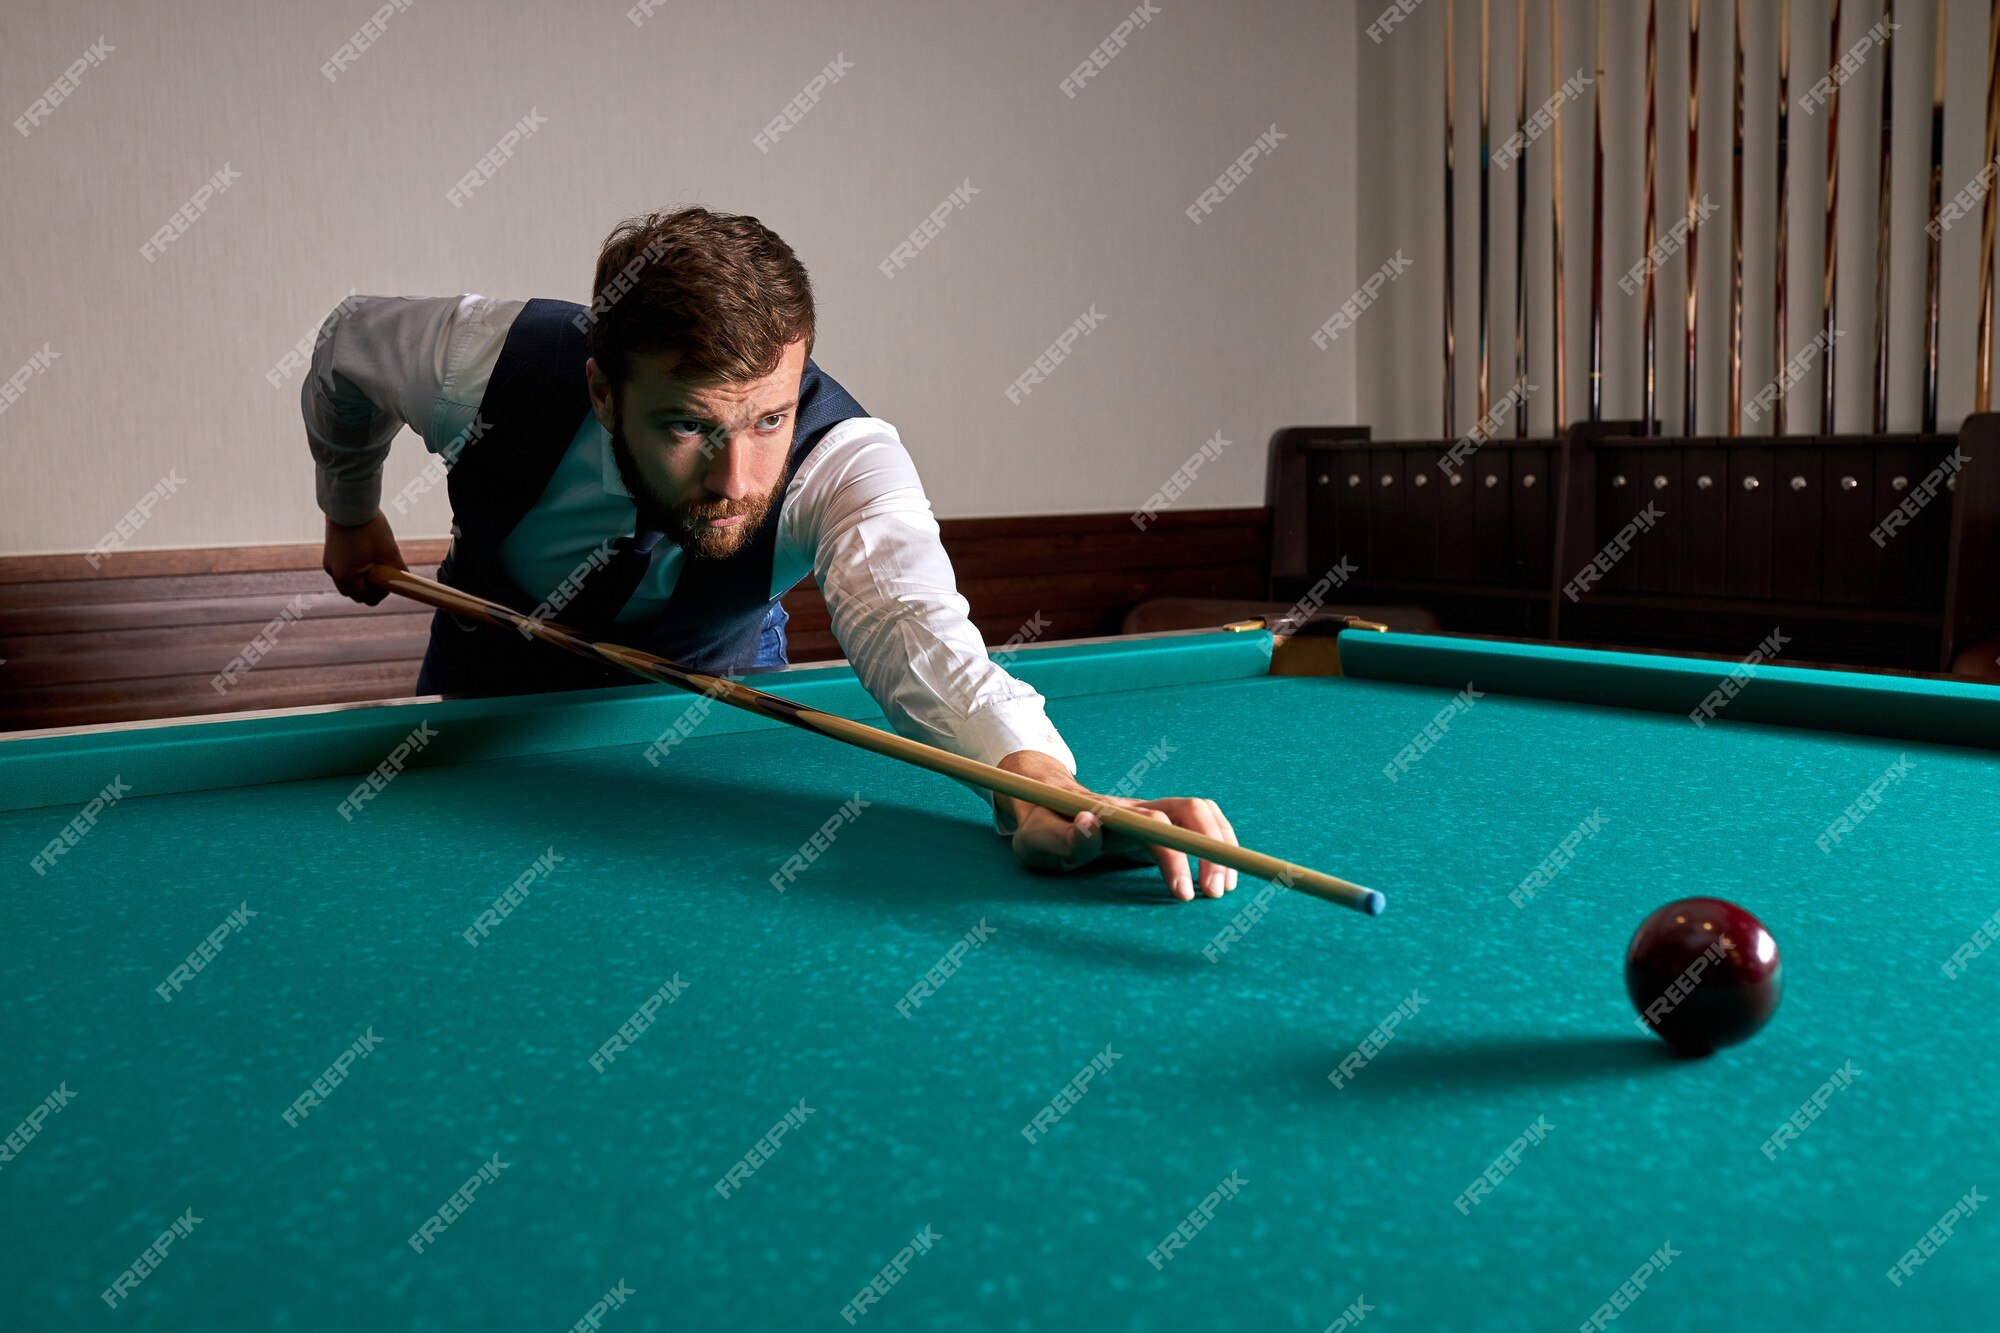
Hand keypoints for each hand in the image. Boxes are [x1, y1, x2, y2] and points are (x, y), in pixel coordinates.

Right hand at [322, 511, 407, 604]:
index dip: (383, 592)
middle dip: (371, 588)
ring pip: (348, 583)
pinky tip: (366, 555)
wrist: (348, 504)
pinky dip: (355, 570)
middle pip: (355, 594)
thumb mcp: (390, 552)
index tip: (392, 579)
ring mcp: (329, 564)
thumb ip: (399, 571)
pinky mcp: (329, 554)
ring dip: (363, 579)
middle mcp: (333, 573)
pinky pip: (343, 570)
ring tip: (376, 561)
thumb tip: (407, 582)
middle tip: (385, 572)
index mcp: (347, 577)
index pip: (367, 598)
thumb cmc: (370, 528)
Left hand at [994, 750, 1239, 900]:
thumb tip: (1090, 823)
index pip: (1155, 825)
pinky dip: (1219, 844)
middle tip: (1215, 894)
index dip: (1174, 856)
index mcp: (1112, 814)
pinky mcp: (1160, 825)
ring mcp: (1153, 814)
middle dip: (1211, 850)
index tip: (1183, 893)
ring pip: (1201, 814)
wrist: (1046, 805)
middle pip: (1191, 812)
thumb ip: (1064, 836)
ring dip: (1222, 846)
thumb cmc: (1042, 827)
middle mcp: (1139, 808)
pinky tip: (1222, 873)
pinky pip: (1200, 825)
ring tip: (1224, 887)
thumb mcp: (1039, 838)